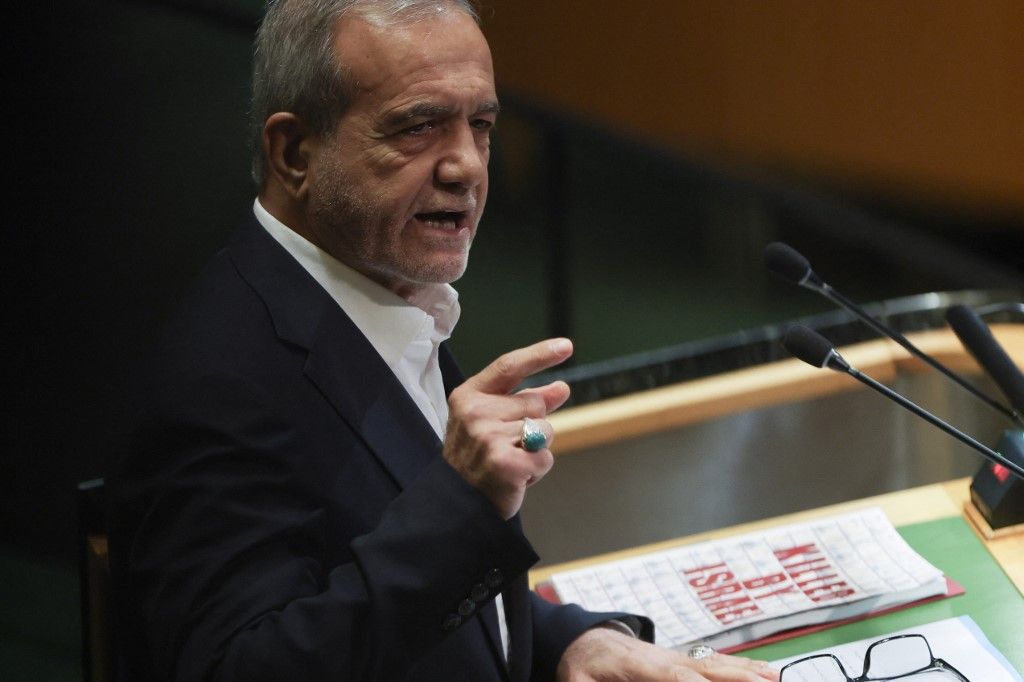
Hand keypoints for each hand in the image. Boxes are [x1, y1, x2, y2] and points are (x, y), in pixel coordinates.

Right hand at [443, 338, 572, 518]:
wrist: (456, 503)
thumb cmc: (476, 460)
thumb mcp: (492, 422)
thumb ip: (525, 402)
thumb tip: (561, 387)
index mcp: (468, 396)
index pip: (509, 367)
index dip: (540, 354)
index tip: (566, 346)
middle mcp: (476, 413)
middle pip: (535, 404)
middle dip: (533, 426)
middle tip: (506, 447)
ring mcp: (489, 438)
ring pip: (544, 431)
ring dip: (535, 451)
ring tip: (509, 462)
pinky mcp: (505, 463)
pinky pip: (545, 458)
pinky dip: (537, 471)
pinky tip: (514, 477)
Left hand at [557, 628, 779, 681]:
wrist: (587, 638)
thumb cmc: (582, 663)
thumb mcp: (576, 681)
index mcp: (640, 665)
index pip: (674, 677)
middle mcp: (666, 659)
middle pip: (707, 668)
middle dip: (738, 677)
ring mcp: (678, 659)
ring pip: (718, 664)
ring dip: (749, 671)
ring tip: (777, 677)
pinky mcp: (683, 663)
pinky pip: (718, 664)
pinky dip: (745, 668)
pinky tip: (767, 673)